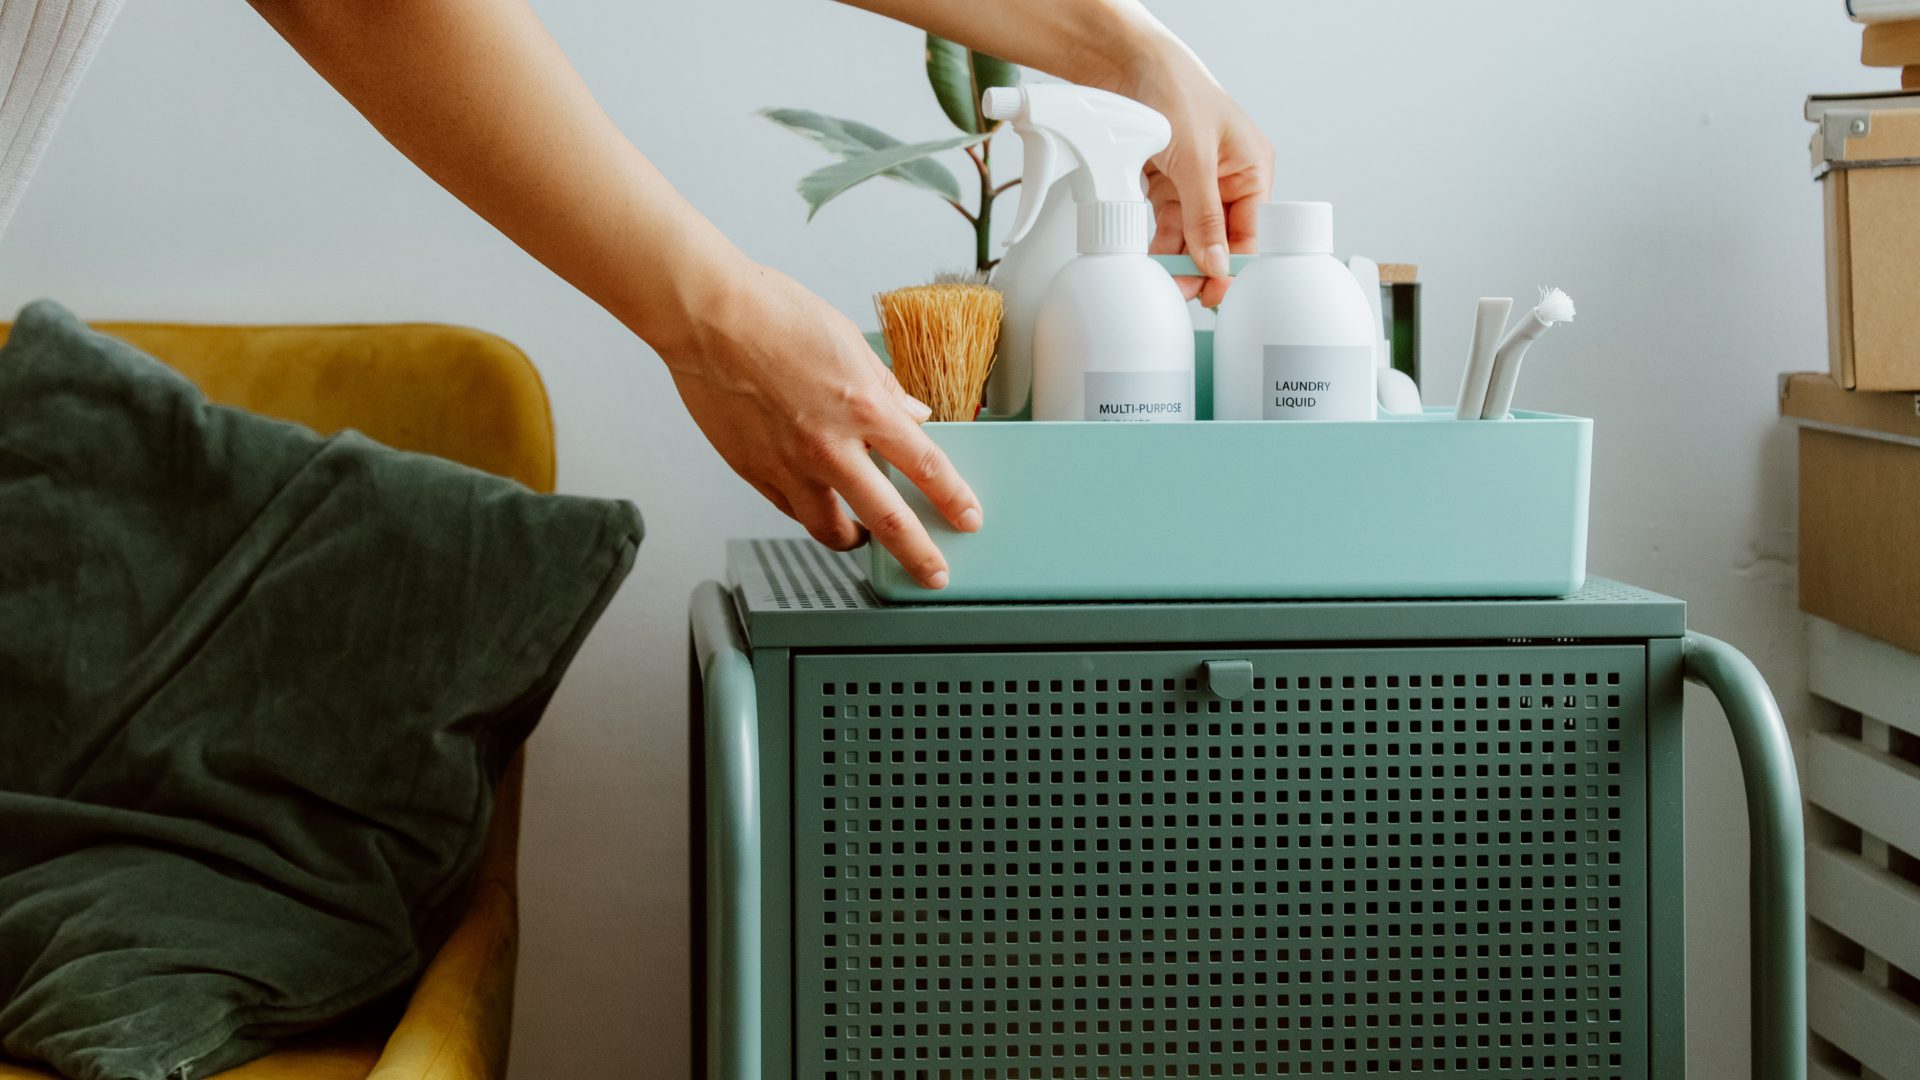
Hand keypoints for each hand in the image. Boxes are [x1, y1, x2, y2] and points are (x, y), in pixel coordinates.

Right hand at [660, 260, 981, 588]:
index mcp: (863, 407)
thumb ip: (885, 387)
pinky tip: (815, 503)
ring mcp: (789, 465)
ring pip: (831, 530)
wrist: (706, 317)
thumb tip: (911, 414)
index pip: (926, 467)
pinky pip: (790, 510)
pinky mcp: (754, 472)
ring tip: (864, 538)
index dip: (953, 499)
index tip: (968, 518)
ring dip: (855, 541)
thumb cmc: (772, 314)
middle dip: (919, 555)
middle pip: (888, 520)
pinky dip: (808, 513)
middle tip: (934, 574)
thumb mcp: (848, 342)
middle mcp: (829, 445)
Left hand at [1130, 39, 1272, 306]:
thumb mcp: (1195, 159)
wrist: (1124, 62)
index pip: (1252, 233)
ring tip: (1165, 283)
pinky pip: (1167, 225)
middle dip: (1204, 268)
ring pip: (1192, 237)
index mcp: (1252, 169)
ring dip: (1179, 261)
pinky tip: (1152, 261)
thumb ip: (1204, 215)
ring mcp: (1195, 183)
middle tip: (1186, 294)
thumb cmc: (1174, 88)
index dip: (1237, 267)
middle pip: (1221, 240)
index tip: (1219, 294)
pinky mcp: (1166, 184)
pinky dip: (1159, 244)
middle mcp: (1227, 179)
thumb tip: (1215, 261)